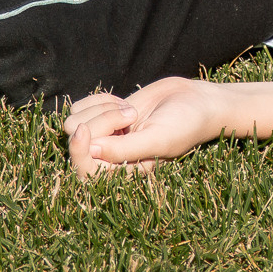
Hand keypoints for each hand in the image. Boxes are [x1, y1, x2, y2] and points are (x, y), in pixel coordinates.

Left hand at [63, 77, 228, 177]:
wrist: (196, 100)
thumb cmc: (184, 124)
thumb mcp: (158, 139)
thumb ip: (124, 150)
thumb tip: (90, 149)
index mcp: (123, 172)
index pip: (85, 170)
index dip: (78, 152)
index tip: (85, 130)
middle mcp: (109, 155)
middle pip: (76, 140)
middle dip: (99, 121)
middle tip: (131, 114)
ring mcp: (105, 133)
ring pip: (75, 121)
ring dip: (101, 108)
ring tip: (130, 110)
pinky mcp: (104, 113)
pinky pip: (81, 106)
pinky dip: (99, 99)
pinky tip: (122, 101)